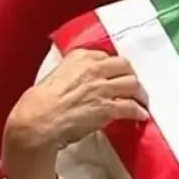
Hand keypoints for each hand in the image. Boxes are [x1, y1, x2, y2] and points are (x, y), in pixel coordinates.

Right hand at [2, 48, 148, 156]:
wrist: (37, 122)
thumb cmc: (38, 102)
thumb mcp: (55, 75)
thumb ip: (72, 72)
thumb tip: (81, 82)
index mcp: (79, 57)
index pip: (106, 56)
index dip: (113, 67)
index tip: (115, 75)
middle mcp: (94, 68)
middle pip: (125, 66)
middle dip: (131, 75)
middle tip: (133, 85)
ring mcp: (102, 87)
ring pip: (133, 84)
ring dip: (140, 93)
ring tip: (141, 101)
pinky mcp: (107, 107)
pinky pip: (131, 107)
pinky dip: (138, 112)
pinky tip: (141, 116)